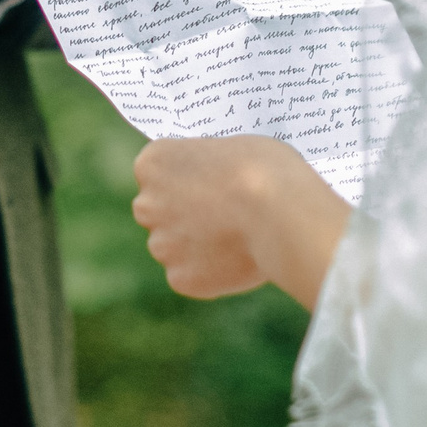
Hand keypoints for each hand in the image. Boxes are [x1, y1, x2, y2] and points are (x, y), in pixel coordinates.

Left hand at [129, 135, 351, 307]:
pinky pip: (191, 275)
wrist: (280, 212)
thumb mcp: (229, 148)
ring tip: (237, 238)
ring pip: (173, 247)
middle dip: (181, 214)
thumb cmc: (263, 169)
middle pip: (157, 211)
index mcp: (153, 163)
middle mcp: (146, 204)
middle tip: (219, 215)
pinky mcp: (180, 278)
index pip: (156, 172)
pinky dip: (211, 272)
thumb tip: (212, 181)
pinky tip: (240, 259)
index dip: (185, 178)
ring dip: (195, 245)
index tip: (207, 182)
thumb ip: (208, 166)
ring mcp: (161, 244)